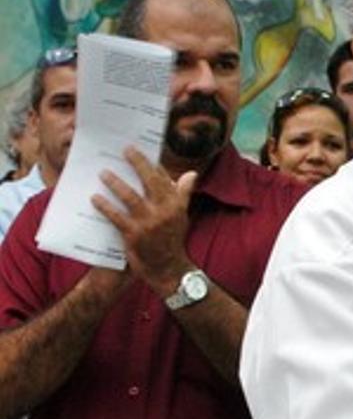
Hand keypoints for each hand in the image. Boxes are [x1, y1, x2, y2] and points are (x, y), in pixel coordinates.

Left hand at [91, 146, 197, 294]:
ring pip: (130, 196)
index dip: (150, 163)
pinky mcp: (134, 234)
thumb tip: (191, 174)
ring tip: (104, 173)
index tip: (137, 151)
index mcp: (176, 204)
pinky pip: (116, 216)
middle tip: (125, 151)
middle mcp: (164, 211)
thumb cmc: (172, 239)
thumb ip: (183, 194)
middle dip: (137, 163)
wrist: (167, 268)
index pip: (163, 178)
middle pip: (149, 181)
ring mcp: (149, 223)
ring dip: (115, 183)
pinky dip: (105, 206)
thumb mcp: (182, 215)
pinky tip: (95, 198)